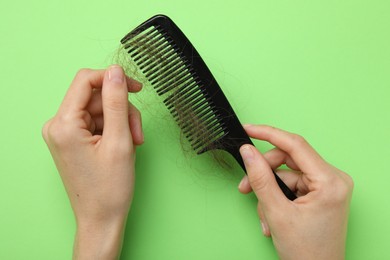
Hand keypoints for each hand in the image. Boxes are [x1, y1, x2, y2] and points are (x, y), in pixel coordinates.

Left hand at [42, 66, 142, 258]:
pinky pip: (96, 122)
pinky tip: (123, 145)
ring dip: (121, 122)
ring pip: (99, 110)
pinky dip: (114, 130)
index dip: (113, 79)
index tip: (136, 87)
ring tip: (132, 143)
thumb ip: (117, 102)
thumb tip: (116, 72)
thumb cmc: (109, 188)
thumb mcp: (120, 141)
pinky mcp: (72, 140)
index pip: (86, 81)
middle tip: (137, 133)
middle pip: (95, 97)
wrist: (101, 218)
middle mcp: (57, 126)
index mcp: (63, 124)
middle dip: (121, 110)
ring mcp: (64, 133)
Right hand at [238, 125, 352, 259]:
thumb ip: (260, 178)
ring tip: (265, 216)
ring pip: (286, 175)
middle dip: (264, 174)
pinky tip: (272, 218)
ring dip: (269, 193)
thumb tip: (248, 152)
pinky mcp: (319, 194)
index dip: (268, 134)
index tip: (249, 129)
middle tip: (245, 187)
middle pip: (288, 160)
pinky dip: (276, 199)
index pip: (295, 145)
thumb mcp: (277, 213)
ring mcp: (327, 187)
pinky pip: (291, 186)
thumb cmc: (306, 252)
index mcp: (330, 181)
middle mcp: (332, 180)